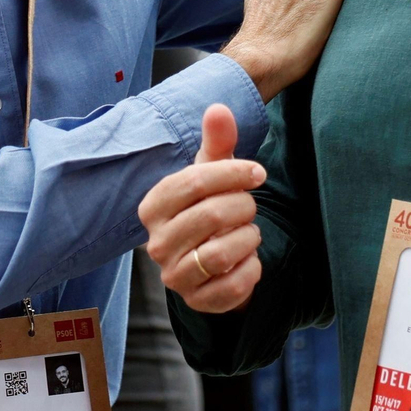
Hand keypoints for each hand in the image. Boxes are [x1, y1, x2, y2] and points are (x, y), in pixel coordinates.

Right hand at [140, 104, 265, 313]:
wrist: (213, 261)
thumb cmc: (210, 206)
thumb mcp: (214, 172)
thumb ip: (217, 141)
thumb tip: (218, 108)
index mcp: (153, 206)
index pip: (194, 181)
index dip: (233, 173)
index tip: (258, 172)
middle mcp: (156, 244)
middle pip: (211, 215)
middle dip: (243, 206)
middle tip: (250, 206)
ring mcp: (174, 277)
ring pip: (222, 253)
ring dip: (248, 238)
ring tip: (247, 232)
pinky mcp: (197, 302)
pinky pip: (234, 285)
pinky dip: (251, 268)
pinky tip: (248, 259)